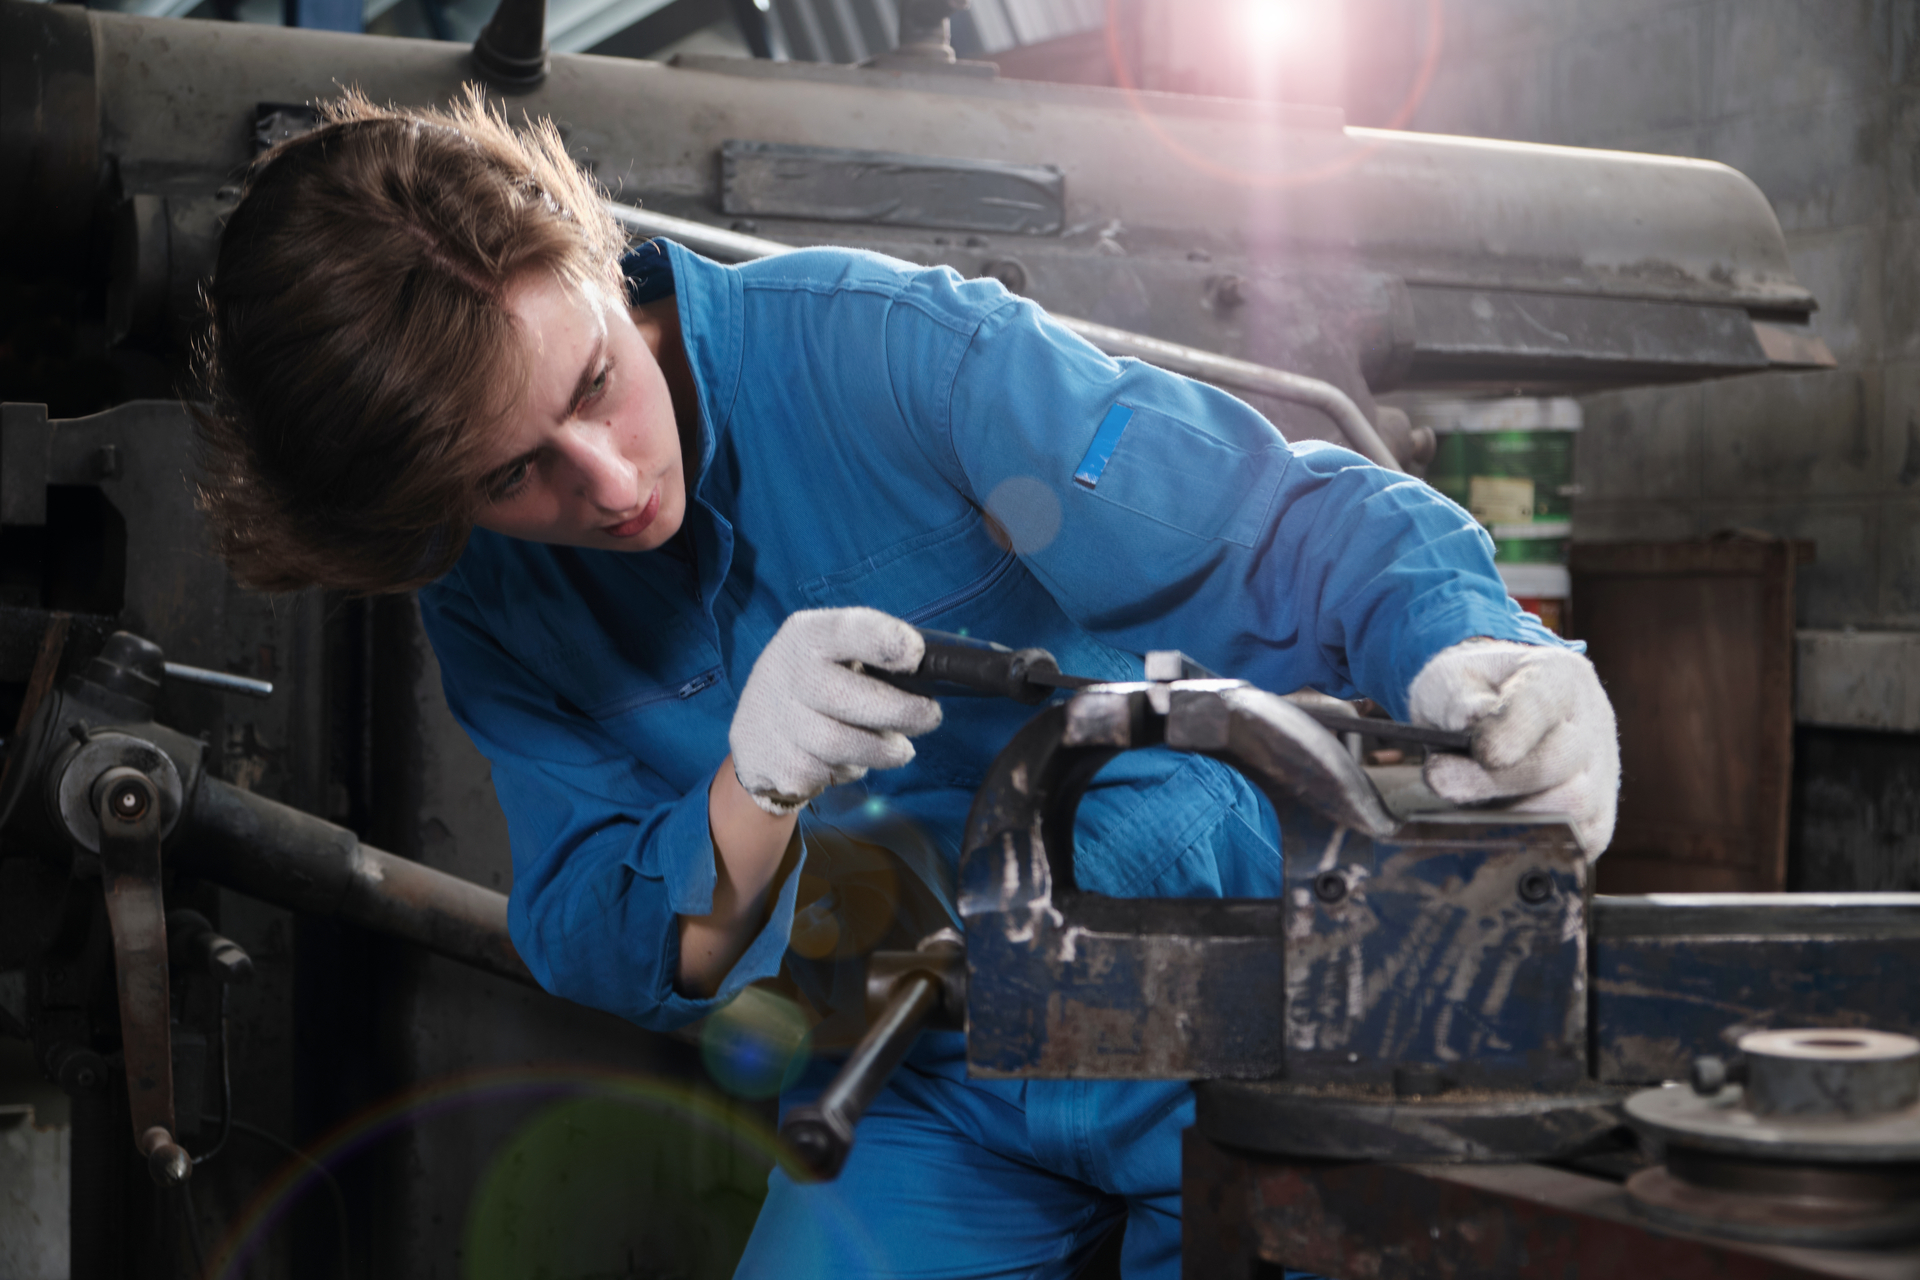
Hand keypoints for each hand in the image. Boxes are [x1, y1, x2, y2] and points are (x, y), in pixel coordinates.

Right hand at [729, 608, 941, 815]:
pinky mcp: (778, 764)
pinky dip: (851, 769)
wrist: (757, 730)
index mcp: (808, 635)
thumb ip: (875, 655)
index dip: (885, 642)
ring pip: (842, 745)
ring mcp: (778, 721)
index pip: (846, 630)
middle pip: (847, 696)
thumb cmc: (817, 682)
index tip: (917, 655)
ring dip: (883, 750)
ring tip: (898, 747)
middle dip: (901, 711)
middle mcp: (785, 672)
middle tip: (930, 716)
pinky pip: (828, 773)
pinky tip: (847, 759)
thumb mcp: (833, 652)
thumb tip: (934, 675)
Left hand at [1407, 640, 1619, 855]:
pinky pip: (1581, 839)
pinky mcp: (1599, 812)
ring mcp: (1603, 769)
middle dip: (1494, 781)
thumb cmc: (1473, 695)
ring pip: (1573, 805)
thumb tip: (1469, 721)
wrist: (1494, 713)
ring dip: (1512, 813)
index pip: (1544, 702)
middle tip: (1441, 782)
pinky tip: (1498, 832)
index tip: (1482, 752)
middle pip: (1555, 762)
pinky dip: (1539, 841)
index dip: (1514, 730)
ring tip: (1466, 807)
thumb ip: (1455, 697)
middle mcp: (1592, 721)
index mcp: (1559, 676)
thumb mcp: (1452, 679)